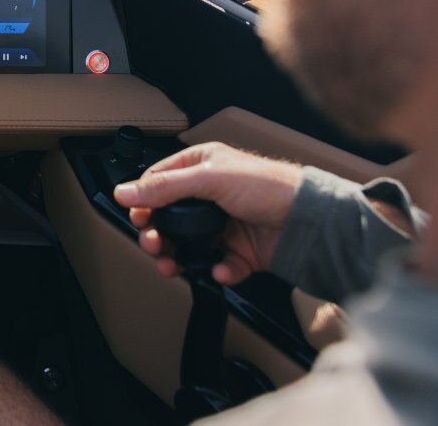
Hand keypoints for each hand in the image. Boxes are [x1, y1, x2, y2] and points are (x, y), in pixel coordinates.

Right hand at [113, 142, 304, 284]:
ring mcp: (223, 225)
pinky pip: (216, 265)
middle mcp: (209, 196)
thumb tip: (125, 191)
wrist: (312, 221)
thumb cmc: (271, 186)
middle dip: (156, 235)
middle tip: (153, 245)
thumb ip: (165, 188)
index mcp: (200, 167)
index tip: (138, 219)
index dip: (144, 202)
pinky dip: (215, 271)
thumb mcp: (210, 178)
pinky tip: (218, 269)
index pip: (158, 183)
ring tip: (172, 265)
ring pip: (187, 246)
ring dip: (176, 258)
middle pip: (168, 219)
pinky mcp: (239, 251)